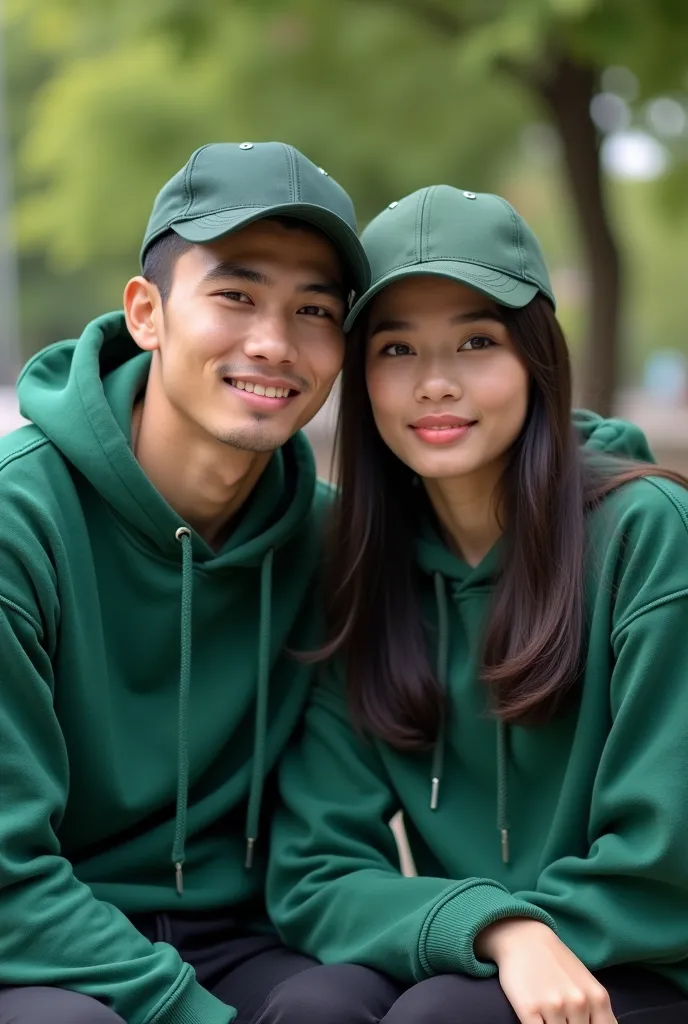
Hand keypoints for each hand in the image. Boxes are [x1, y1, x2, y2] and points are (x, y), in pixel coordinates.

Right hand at [475, 918, 615, 1023]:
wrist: (523, 937)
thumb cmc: (556, 963)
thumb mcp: (587, 986)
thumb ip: (599, 1015)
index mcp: (598, 998)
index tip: (580, 1021)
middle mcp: (579, 1002)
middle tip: (562, 1014)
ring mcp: (554, 1006)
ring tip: (548, 1012)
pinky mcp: (529, 1009)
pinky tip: (537, 1016)